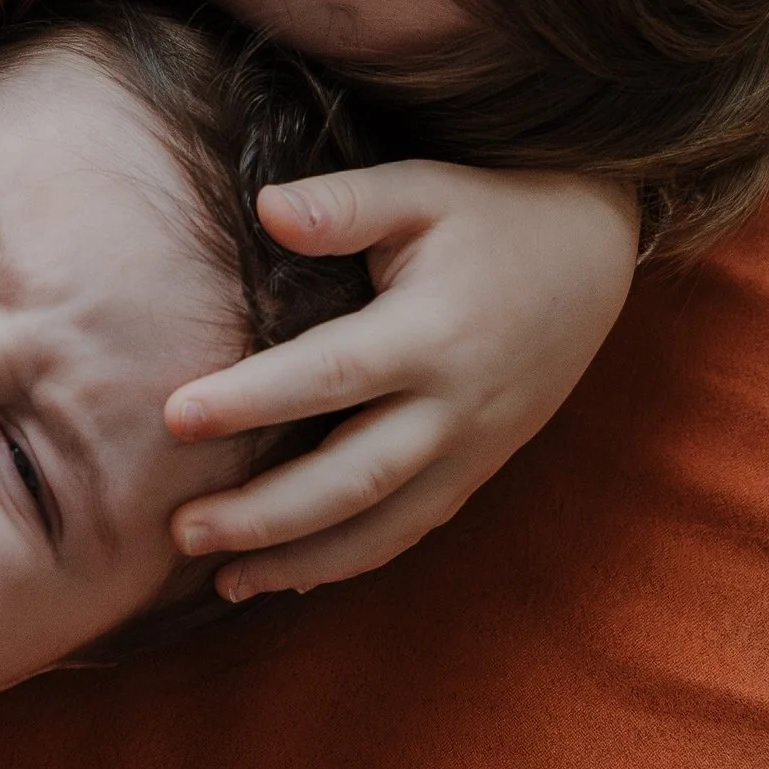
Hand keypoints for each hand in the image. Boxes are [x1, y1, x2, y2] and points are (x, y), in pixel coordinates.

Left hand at [163, 162, 639, 598]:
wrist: (594, 250)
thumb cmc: (490, 209)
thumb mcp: (422, 187)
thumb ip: (344, 203)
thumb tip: (265, 208)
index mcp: (434, 333)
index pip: (331, 376)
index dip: (252, 400)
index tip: (174, 416)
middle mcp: (457, 407)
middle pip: (353, 478)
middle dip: (264, 514)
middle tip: (180, 530)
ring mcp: (474, 448)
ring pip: (383, 526)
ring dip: (300, 559)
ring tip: (222, 580)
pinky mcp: (479, 468)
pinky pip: (411, 529)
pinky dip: (349, 560)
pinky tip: (287, 577)